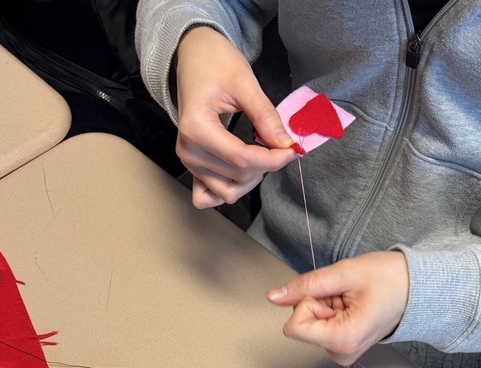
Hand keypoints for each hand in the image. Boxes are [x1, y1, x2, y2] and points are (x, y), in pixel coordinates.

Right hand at [174, 26, 295, 207]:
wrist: (193, 57)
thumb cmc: (215, 63)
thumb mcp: (244, 82)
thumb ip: (265, 116)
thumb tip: (285, 145)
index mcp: (196, 127)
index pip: (242, 160)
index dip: (273, 160)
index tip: (292, 150)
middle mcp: (188, 150)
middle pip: (237, 177)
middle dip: (265, 166)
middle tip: (277, 144)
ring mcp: (187, 161)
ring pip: (227, 192)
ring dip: (250, 180)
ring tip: (259, 155)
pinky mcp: (191, 167)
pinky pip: (208, 197)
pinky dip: (228, 190)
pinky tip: (240, 172)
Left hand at [266, 252, 409, 364]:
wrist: (419, 289)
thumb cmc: (391, 279)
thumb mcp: (344, 273)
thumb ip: (306, 285)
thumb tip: (273, 296)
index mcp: (342, 340)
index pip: (294, 326)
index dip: (308, 302)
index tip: (333, 294)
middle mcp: (341, 353)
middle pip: (302, 325)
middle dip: (319, 303)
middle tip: (347, 295)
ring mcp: (343, 353)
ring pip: (311, 324)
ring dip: (327, 305)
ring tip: (353, 299)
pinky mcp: (344, 348)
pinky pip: (322, 327)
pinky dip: (333, 311)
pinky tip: (354, 306)